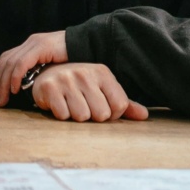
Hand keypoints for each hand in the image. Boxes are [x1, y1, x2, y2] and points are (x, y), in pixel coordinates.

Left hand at [0, 30, 67, 106]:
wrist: (89, 44)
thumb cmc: (73, 58)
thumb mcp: (52, 66)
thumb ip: (39, 71)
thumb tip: (27, 86)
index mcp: (29, 46)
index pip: (5, 59)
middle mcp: (29, 43)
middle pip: (4, 62)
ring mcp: (34, 43)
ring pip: (10, 64)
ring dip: (3, 83)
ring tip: (1, 99)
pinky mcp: (41, 47)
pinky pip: (23, 63)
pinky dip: (16, 77)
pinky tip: (15, 90)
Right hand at [30, 63, 148, 122]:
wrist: (45, 74)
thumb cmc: (79, 86)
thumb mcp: (102, 90)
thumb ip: (122, 103)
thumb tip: (144, 116)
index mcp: (102, 72)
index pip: (120, 105)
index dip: (111, 114)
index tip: (100, 107)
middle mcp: (85, 73)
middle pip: (102, 114)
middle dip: (92, 116)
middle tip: (82, 105)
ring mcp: (66, 79)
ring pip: (82, 117)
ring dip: (75, 117)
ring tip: (69, 104)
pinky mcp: (49, 87)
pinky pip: (63, 115)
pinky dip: (60, 115)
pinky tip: (58, 103)